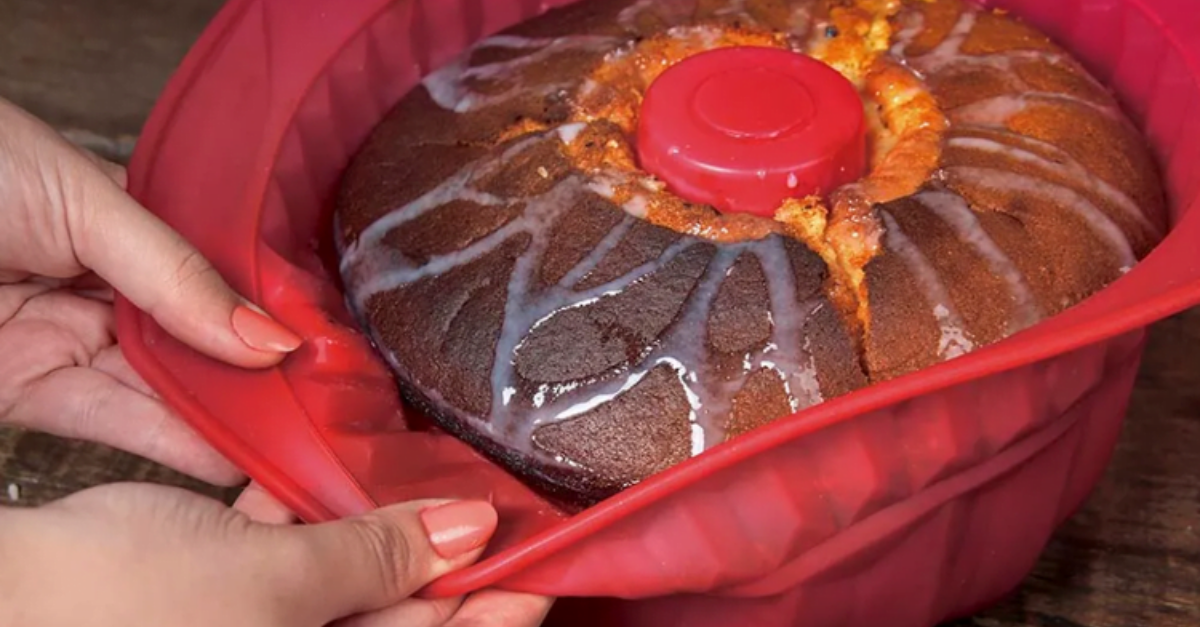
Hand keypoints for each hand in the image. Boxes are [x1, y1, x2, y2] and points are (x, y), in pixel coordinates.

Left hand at [0, 96, 301, 483]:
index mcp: (120, 228)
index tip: (320, 344)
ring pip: (159, 387)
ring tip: (288, 435)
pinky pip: (107, 420)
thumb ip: (175, 273)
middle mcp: (99, 288)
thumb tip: (266, 333)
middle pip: (193, 341)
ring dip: (221, 415)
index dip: (265, 310)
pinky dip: (166, 441)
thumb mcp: (81, 201)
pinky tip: (225, 453)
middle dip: (254, 374)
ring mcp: (62, 340)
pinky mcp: (23, 390)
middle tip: (320, 404)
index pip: (213, 276)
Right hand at [0, 483, 552, 626]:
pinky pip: (293, 548)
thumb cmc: (127, 607)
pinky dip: (318, 510)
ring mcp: (262, 619)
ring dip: (395, 526)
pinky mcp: (223, 580)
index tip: (549, 560)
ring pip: (355, 575)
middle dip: (459, 562)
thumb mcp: (272, 588)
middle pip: (408, 614)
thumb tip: (474, 536)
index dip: (501, 608)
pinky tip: (342, 464)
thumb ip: (377, 559)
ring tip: (447, 472)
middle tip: (514, 508)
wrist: (3, 595)